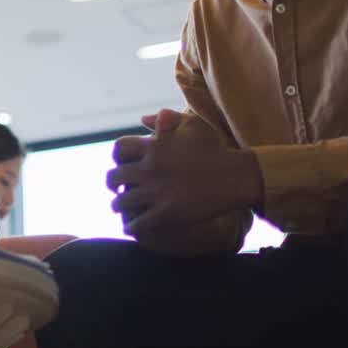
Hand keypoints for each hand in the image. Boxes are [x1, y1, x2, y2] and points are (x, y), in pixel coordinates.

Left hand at [104, 109, 261, 252]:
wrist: (235, 176)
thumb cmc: (216, 149)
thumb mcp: (193, 125)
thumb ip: (167, 119)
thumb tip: (143, 119)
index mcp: (154, 147)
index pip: (118, 150)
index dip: (117, 158)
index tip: (121, 164)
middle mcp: (150, 168)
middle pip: (114, 177)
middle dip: (113, 184)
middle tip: (117, 189)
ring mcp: (156, 192)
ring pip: (121, 202)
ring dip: (118, 206)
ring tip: (121, 209)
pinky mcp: (166, 214)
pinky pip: (137, 223)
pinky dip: (131, 226)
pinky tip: (132, 227)